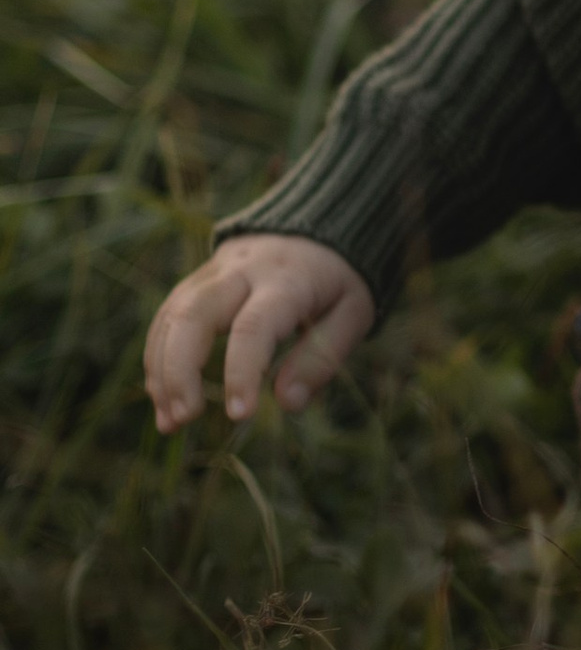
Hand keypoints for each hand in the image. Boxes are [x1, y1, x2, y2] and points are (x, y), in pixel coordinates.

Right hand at [144, 234, 376, 433]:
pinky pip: (167, 315)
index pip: (253, 326)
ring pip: (173, 315)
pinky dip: (157, 357)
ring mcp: (214, 271)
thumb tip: (287, 403)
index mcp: (288, 280)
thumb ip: (322, 358)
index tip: (239, 416)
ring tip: (169, 421)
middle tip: (183, 420)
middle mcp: (243, 270)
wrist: (315, 228)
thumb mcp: (353, 313)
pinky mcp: (196, 279)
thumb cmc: (338, 279)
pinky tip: (162, 396)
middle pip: (194, 314)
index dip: (241, 372)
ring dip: (161, 371)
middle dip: (180, 371)